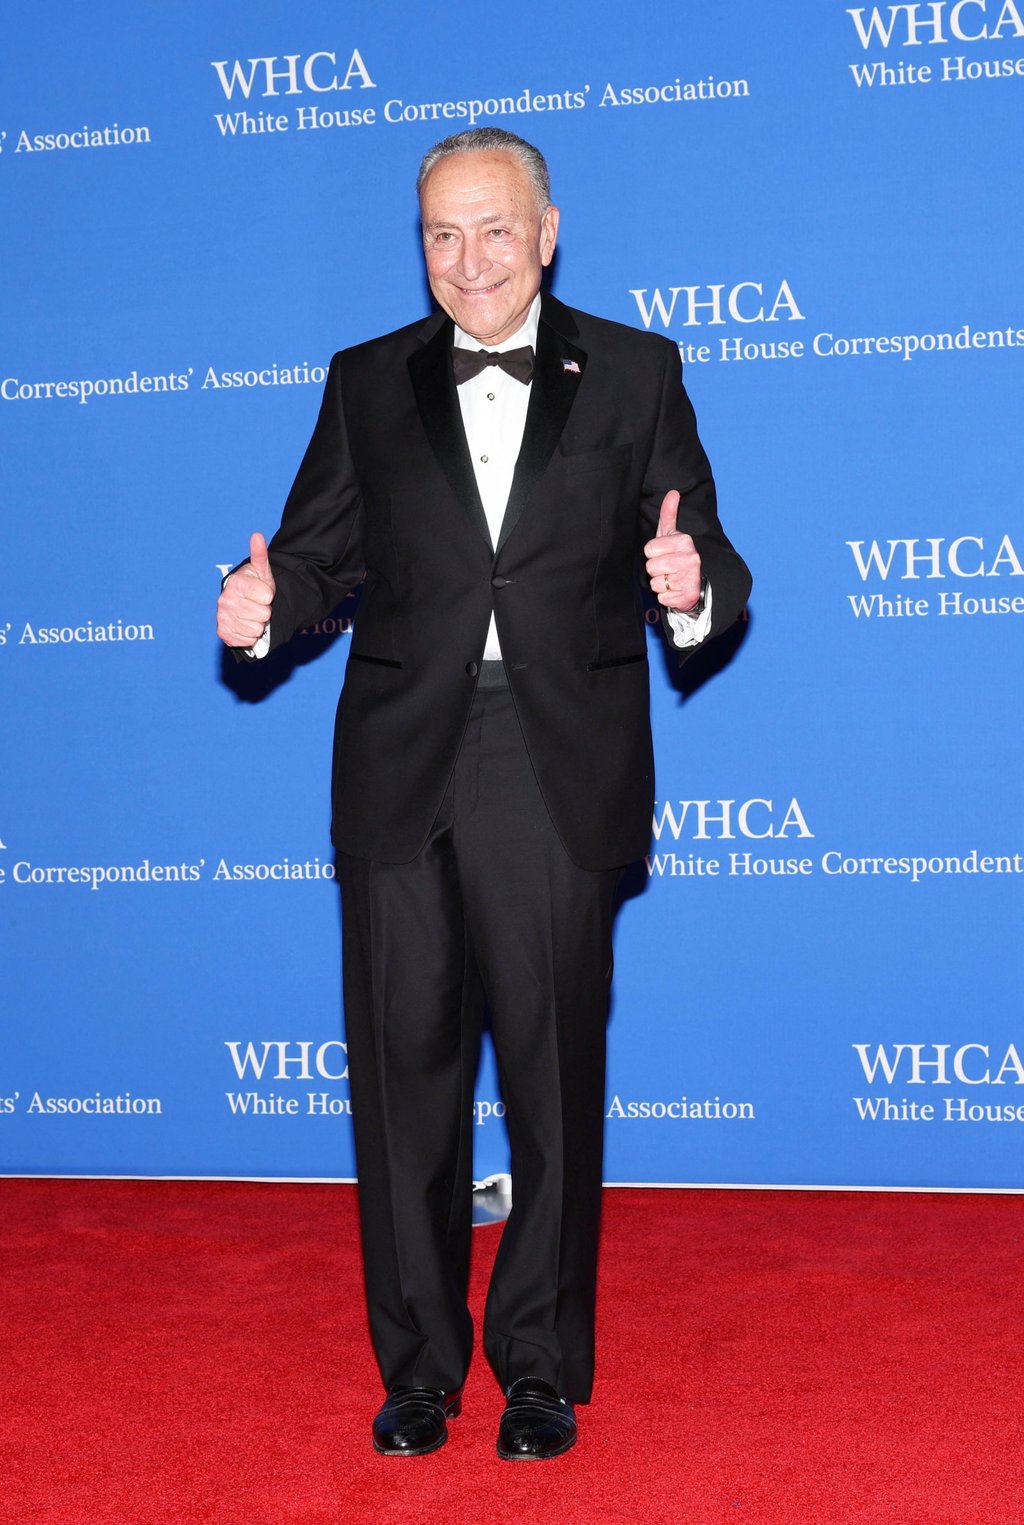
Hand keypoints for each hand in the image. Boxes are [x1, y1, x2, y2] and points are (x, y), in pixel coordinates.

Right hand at [216, 532, 275, 647]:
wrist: (243, 604)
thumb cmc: (255, 586)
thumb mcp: (262, 571)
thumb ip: (260, 554)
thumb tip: (257, 535)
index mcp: (235, 583)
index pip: (267, 596)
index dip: (268, 596)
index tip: (263, 593)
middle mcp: (225, 600)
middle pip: (263, 614)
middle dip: (264, 611)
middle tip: (257, 606)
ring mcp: (222, 617)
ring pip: (256, 629)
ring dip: (258, 624)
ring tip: (252, 615)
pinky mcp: (223, 632)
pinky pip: (247, 640)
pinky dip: (250, 636)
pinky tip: (246, 625)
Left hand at [644, 491, 701, 610]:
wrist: (697, 585)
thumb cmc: (679, 558)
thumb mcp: (672, 535)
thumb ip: (669, 515)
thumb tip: (673, 492)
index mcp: (684, 541)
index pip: (649, 549)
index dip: (653, 554)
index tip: (665, 555)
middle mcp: (690, 558)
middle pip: (651, 567)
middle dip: (656, 570)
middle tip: (669, 569)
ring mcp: (690, 578)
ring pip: (656, 583)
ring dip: (661, 585)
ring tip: (672, 580)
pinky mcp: (687, 597)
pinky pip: (662, 598)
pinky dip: (666, 598)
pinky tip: (676, 592)